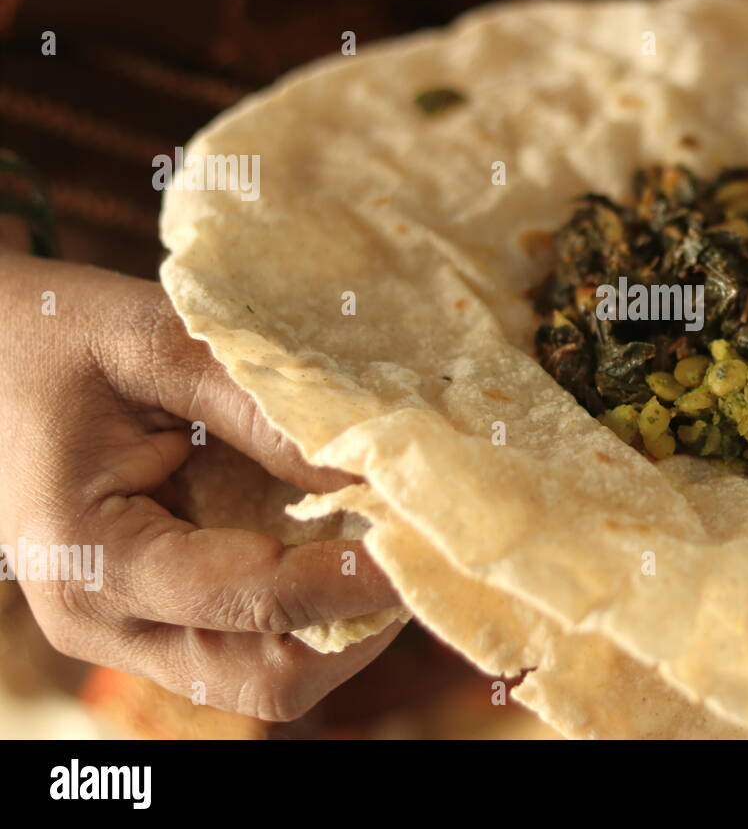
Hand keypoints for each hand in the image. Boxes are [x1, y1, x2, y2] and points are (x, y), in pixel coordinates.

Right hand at [0, 250, 401, 720]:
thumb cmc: (58, 335)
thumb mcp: (150, 342)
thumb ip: (258, 408)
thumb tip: (369, 475)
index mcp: (88, 558)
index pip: (248, 601)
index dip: (346, 579)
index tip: (421, 540)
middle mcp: (105, 622)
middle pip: (264, 676)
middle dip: (357, 627)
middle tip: (422, 554)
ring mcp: (133, 631)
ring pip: (266, 677)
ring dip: (344, 629)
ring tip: (398, 554)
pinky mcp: (161, 617)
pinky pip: (253, 645)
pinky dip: (315, 614)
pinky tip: (353, 553)